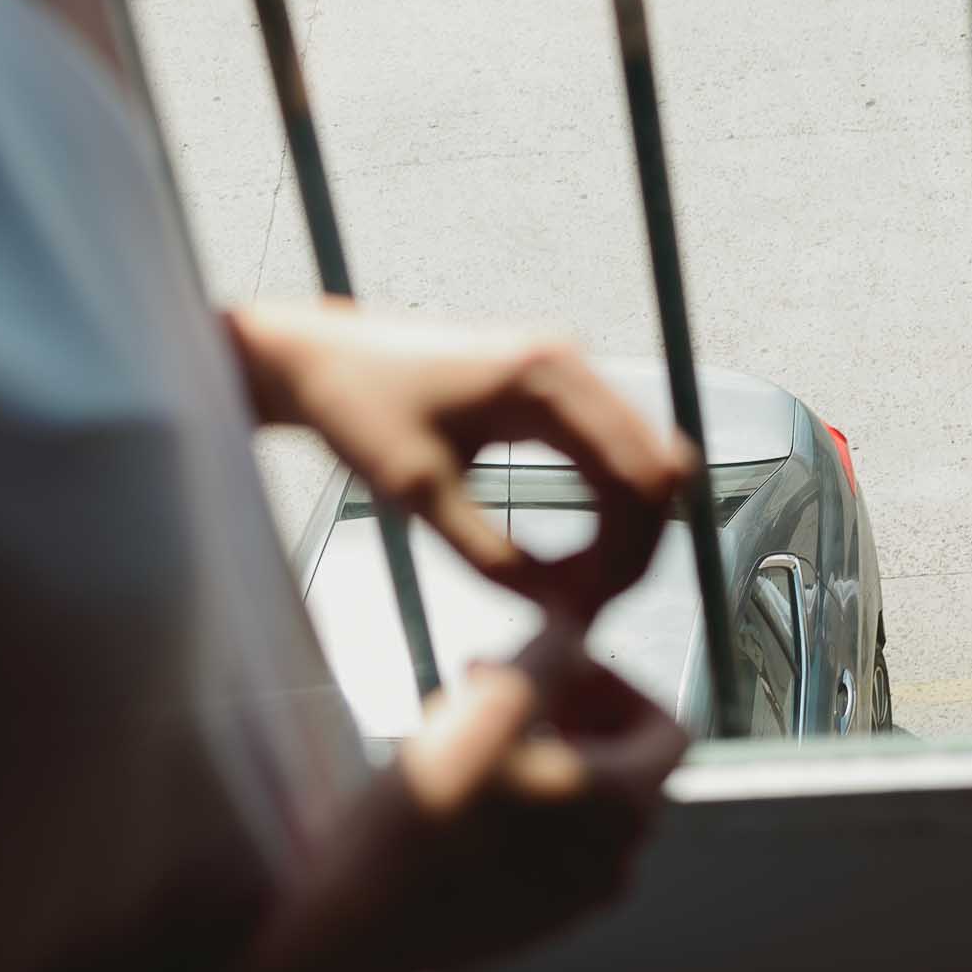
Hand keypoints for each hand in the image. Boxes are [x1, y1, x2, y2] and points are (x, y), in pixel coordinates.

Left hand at [225, 300, 694, 613]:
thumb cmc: (355, 410)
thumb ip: (490, 556)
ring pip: (640, 464)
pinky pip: (609, 454)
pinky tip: (575, 559)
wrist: (317, 358)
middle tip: (589, 614)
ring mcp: (566, 372)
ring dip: (624, 532)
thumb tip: (562, 612)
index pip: (636, 476)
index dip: (628, 555)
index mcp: (545, 376)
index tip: (592, 613)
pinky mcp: (553, 389)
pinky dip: (605, 509)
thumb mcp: (418, 492)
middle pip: (654, 469)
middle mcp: (570, 362)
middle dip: (633, 548)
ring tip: (579, 594)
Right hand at [301, 620, 688, 971]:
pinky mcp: (538, 919)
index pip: (666, 727)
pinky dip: (523, 805)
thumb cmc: (427, 809)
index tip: (544, 670)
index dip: (612, 684)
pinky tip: (458, 792)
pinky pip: (554, 843)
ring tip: (462, 734)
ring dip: (537, 752)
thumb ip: (550, 655)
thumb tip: (576, 633)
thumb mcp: (491, 705)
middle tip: (484, 685)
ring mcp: (580, 896)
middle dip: (563, 710)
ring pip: (581, 799)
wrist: (363, 918)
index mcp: (621, 803)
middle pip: (621, 760)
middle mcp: (618, 855)